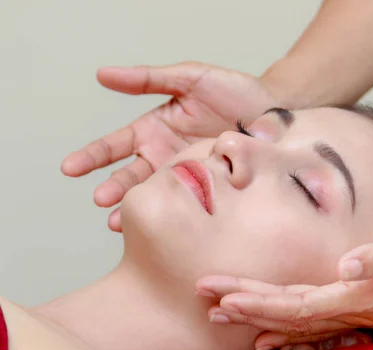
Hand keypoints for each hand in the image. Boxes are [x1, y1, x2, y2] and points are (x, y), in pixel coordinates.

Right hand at [61, 62, 278, 230]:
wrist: (276, 113)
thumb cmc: (235, 92)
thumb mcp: (190, 78)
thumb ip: (149, 79)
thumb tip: (102, 74)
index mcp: (154, 130)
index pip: (114, 145)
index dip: (92, 156)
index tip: (70, 168)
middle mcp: (165, 157)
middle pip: (129, 177)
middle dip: (113, 189)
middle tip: (101, 200)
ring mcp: (186, 176)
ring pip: (153, 195)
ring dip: (135, 208)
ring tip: (120, 222)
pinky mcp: (209, 190)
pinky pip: (186, 205)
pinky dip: (171, 215)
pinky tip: (161, 227)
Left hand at [196, 208, 372, 349]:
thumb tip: (346, 264)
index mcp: (369, 294)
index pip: (303, 303)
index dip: (261, 301)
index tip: (223, 295)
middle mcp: (361, 308)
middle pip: (292, 314)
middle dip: (247, 306)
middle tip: (205, 300)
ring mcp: (363, 308)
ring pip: (300, 319)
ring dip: (260, 316)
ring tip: (221, 312)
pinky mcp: (365, 300)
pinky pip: (318, 319)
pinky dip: (288, 324)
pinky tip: (268, 331)